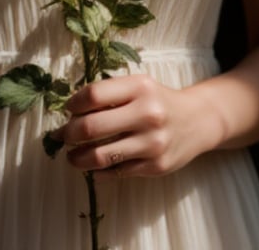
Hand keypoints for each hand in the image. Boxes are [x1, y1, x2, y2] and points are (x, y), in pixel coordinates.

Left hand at [51, 73, 212, 178]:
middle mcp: (147, 114)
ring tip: (71, 156)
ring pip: (100, 155)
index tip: (67, 110)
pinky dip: (98, 172)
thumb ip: (109, 94)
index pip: (94, 95)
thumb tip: (70, 111)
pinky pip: (116, 172)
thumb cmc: (157, 101)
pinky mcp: (156, 166)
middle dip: (68, 134)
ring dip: (77, 158)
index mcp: (140, 87)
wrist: (196, 121)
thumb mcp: (138, 86)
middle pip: (91, 127)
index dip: (73, 104)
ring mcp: (152, 143)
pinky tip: (92, 167)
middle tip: (61, 136)